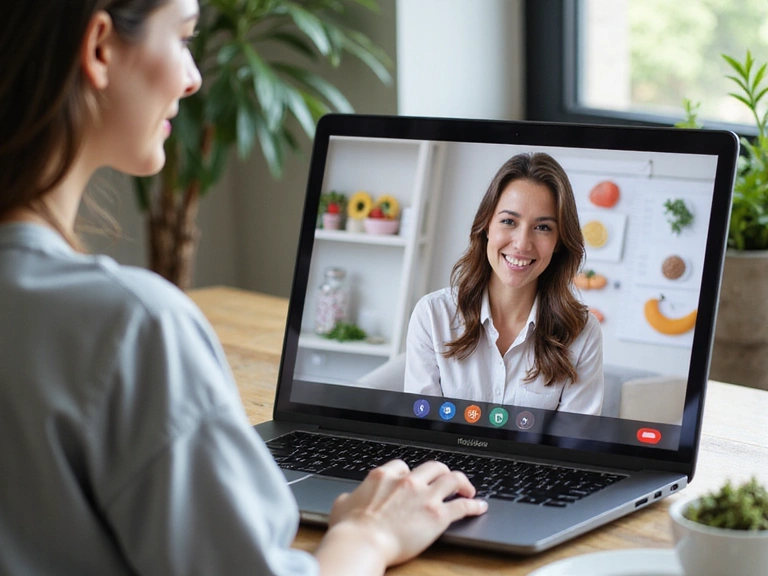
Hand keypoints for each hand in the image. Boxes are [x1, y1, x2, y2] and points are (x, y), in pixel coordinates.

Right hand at [316, 459, 487, 572]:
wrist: (362, 543)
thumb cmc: (350, 528)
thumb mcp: (342, 504)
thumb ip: (350, 496)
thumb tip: (348, 498)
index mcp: (384, 476)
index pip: (404, 466)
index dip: (410, 474)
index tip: (414, 481)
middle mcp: (407, 481)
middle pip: (433, 466)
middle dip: (441, 472)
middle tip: (446, 479)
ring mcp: (424, 496)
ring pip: (452, 478)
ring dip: (462, 482)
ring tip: (467, 489)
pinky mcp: (438, 515)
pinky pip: (462, 506)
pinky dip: (474, 505)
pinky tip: (479, 506)